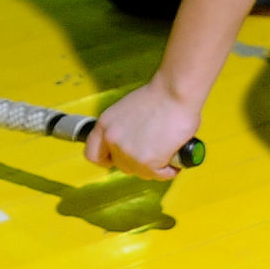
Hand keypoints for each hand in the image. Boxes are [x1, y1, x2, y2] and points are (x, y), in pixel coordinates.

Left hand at [84, 82, 199, 179]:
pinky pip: (159, 175)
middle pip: (121, 166)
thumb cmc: (160, 97)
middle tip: (153, 149)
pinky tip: (174, 153)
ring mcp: (128, 153)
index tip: (117, 159)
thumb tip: (131, 143)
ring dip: (156, 166)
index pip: (93, 154)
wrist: (176, 93)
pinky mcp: (147, 163)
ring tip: (167, 148)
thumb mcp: (128, 111)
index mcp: (104, 125)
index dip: (106, 159)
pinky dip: (169, 169)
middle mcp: (112, 140)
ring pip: (142, 173)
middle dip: (138, 162)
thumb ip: (122, 129)